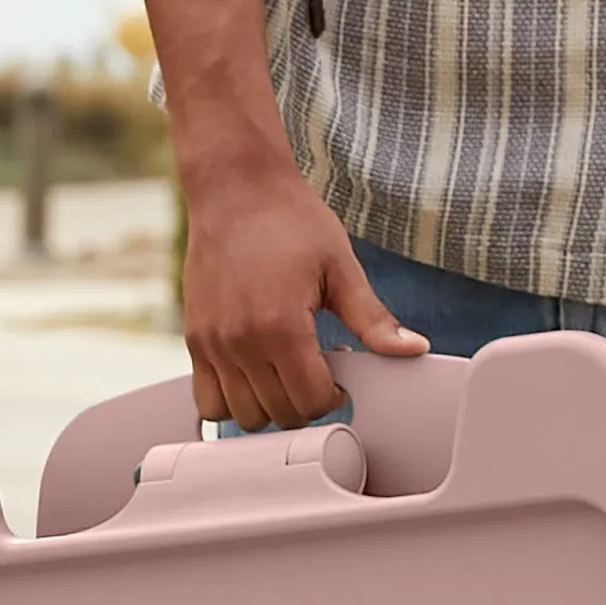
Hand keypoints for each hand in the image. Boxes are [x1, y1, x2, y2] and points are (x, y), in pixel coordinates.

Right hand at [177, 151, 424, 431]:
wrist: (235, 187)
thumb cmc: (289, 220)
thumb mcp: (341, 268)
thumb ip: (373, 319)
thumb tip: (412, 349)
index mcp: (281, 327)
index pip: (310, 401)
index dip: (334, 397)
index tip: (340, 377)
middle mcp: (240, 342)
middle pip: (279, 415)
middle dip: (306, 402)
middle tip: (317, 371)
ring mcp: (211, 343)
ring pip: (241, 416)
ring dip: (269, 406)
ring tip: (286, 373)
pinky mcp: (193, 338)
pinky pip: (206, 400)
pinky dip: (231, 401)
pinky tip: (255, 374)